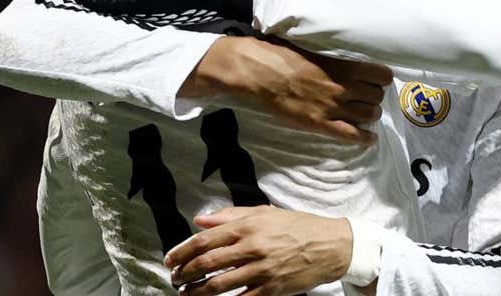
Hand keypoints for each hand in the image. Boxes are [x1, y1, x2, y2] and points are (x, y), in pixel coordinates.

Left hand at [167, 206, 351, 295]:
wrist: (331, 245)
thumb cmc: (298, 227)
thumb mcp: (265, 213)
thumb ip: (230, 215)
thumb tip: (200, 219)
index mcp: (249, 226)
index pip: (205, 239)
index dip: (182, 251)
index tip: (170, 259)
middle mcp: (253, 248)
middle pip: (207, 263)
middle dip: (184, 273)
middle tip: (175, 278)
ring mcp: (262, 271)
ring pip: (218, 285)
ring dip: (196, 292)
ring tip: (186, 293)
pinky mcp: (271, 290)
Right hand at [184, 36, 391, 144]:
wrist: (258, 73)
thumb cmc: (282, 54)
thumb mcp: (314, 47)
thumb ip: (334, 56)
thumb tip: (344, 55)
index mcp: (344, 66)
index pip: (381, 75)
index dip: (382, 78)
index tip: (377, 79)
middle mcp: (344, 88)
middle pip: (377, 97)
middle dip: (374, 97)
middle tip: (366, 96)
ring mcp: (333, 108)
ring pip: (369, 115)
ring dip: (370, 114)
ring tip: (363, 113)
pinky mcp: (320, 124)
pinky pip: (352, 135)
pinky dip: (365, 138)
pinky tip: (369, 139)